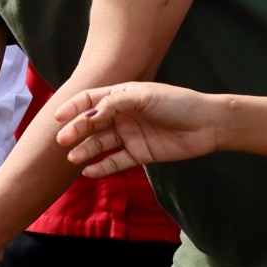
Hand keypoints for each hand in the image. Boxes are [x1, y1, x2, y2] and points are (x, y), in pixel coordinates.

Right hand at [53, 82, 225, 176]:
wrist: (208, 124)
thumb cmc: (178, 103)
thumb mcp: (144, 96)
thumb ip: (114, 103)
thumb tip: (88, 115)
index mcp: (122, 96)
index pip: (89, 100)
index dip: (72, 108)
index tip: (58, 117)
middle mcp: (122, 115)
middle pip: (91, 124)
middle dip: (75, 131)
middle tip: (63, 140)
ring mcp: (129, 135)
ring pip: (100, 144)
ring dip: (85, 150)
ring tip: (73, 158)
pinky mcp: (139, 153)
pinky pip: (115, 161)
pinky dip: (102, 166)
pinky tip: (89, 171)